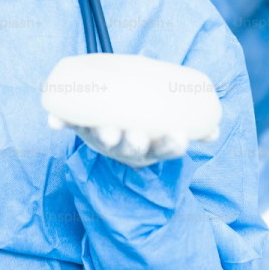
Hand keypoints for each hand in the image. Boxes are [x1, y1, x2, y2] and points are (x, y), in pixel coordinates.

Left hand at [48, 117, 192, 167]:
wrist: (111, 119)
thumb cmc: (145, 120)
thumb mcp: (167, 122)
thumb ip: (192, 123)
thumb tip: (215, 129)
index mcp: (150, 147)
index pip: (165, 150)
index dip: (171, 145)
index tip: (179, 137)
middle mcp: (124, 147)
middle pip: (130, 150)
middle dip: (134, 145)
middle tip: (137, 136)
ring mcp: (101, 137)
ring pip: (102, 140)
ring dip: (103, 135)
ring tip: (107, 129)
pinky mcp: (79, 125)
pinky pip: (68, 123)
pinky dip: (60, 121)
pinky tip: (53, 121)